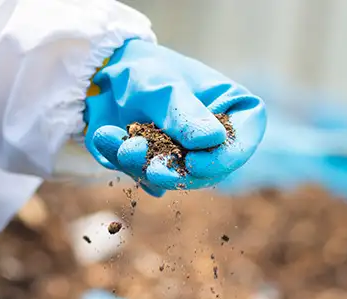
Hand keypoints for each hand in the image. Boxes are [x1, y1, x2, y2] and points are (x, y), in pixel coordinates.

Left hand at [84, 39, 265, 194]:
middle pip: (209, 171)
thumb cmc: (143, 71)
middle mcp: (213, 136)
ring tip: (116, 140)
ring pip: (174, 178)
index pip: (244, 140)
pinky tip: (106, 136)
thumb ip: (185, 114)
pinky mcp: (158, 165)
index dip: (223, 159)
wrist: (103, 71)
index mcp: (232, 109)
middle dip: (174, 171)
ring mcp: (186, 154)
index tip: (193, 163)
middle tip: (145, 165)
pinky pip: (146, 179)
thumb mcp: (165, 88)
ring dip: (141, 165)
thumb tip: (214, 140)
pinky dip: (125, 164)